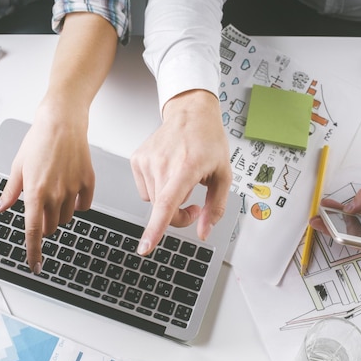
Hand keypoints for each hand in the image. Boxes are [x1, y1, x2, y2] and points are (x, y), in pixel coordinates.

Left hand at [0, 102, 93, 273]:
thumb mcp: (18, 166)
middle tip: (41, 207)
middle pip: (51, 227)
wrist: (62, 122)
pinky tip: (71, 190)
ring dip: (60, 213)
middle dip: (45, 224)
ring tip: (56, 191)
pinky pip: (84, 205)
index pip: (33, 232)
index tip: (34, 265)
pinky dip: (78, 204)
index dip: (34, 252)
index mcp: (34, 192)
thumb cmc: (38, 140)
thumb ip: (10, 192)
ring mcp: (73, 189)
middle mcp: (54, 194)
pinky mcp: (88, 182)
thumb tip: (0, 208)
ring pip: (66, 218)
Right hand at [131, 89, 231, 255]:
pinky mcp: (136, 159)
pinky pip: (144, 190)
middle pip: (163, 210)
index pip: (167, 203)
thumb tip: (203, 232)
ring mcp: (146, 160)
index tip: (145, 247)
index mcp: (186, 166)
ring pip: (153, 202)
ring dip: (166, 200)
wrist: (191, 114)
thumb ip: (215, 208)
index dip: (156, 228)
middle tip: (194, 205)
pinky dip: (156, 188)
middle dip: (178, 216)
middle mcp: (162, 163)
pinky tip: (167, 171)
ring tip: (181, 181)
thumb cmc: (208, 141)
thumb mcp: (223, 175)